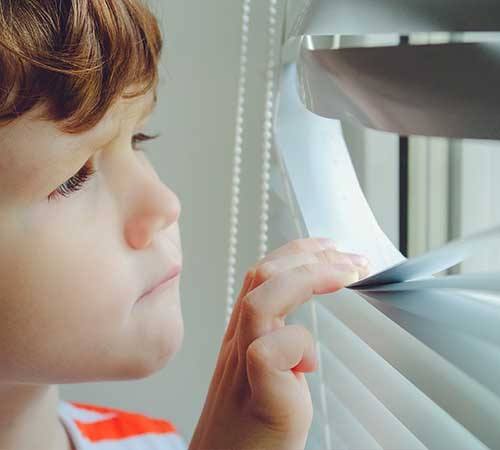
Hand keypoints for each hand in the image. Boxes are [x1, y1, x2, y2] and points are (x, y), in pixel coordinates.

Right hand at [189, 238, 369, 449]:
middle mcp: (240, 342)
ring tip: (345, 276)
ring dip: (308, 279)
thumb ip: (280, 351)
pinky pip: (267, 351)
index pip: (263, 275)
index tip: (329, 246)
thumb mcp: (267, 375)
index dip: (296, 253)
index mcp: (244, 334)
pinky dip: (296, 344)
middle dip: (308, 256)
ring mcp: (242, 365)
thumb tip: (305, 344)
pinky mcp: (256, 394)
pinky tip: (309, 366)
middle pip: (262, 276)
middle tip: (350, 258)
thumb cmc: (251, 429)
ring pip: (262, 300)